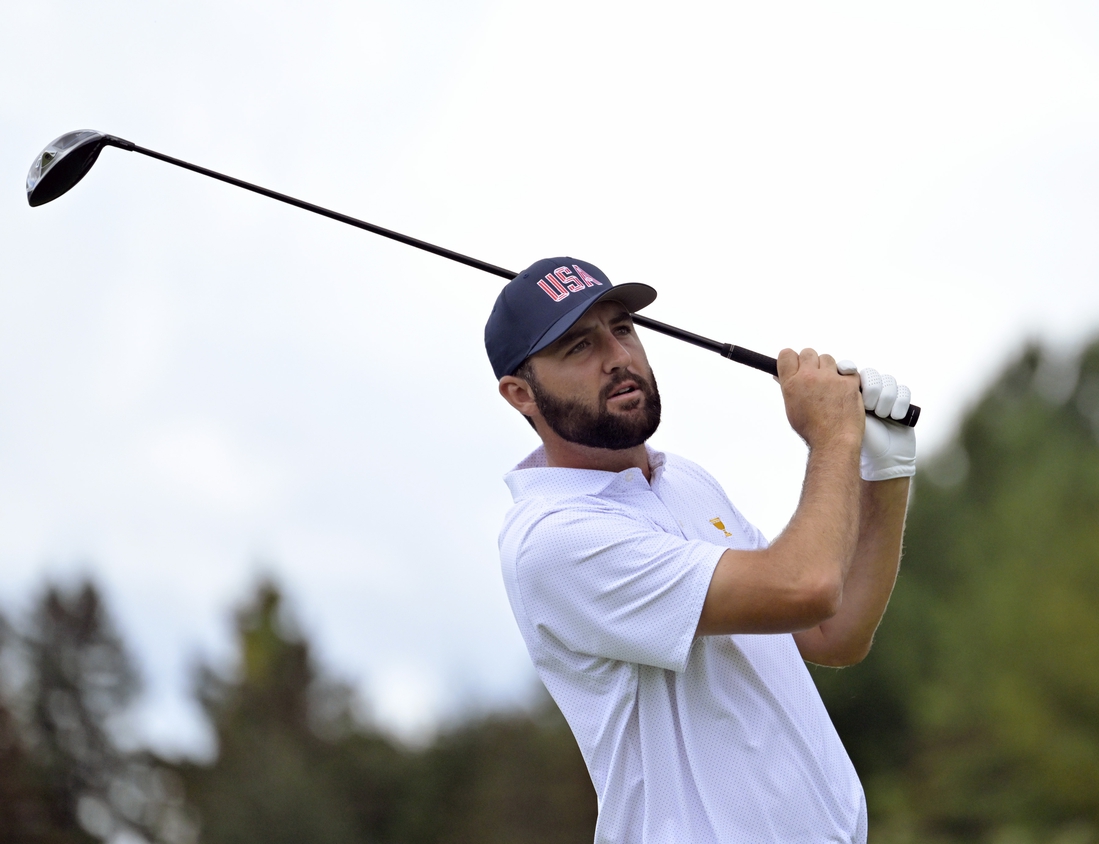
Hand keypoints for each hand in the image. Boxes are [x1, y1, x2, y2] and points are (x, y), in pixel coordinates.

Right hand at [777, 349, 863, 449]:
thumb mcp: (792, 408)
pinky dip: (847, 377)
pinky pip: (848, 370)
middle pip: (808, 352)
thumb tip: (781, 376)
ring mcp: (830, 378)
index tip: (796, 365)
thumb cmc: (812, 430)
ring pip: (828, 358)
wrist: (834, 441)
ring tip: (830, 386)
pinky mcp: (849, 382)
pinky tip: (843, 390)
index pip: (786, 355)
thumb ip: (788, 388)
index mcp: (791, 383)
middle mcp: (809, 377)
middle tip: (815, 376)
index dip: (792, 359)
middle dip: (811, 362)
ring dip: (829, 369)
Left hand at [837, 361, 916, 480]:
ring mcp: (886, 398)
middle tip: (868, 406)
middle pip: (872, 375)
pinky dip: (899, 404)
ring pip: (889, 381)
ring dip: (885, 398)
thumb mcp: (838, 418)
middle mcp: (868, 393)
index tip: (848, 372)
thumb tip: (822, 379)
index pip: (853, 372)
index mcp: (850, 394)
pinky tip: (893, 416)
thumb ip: (831, 400)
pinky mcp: (902, 405)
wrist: (877, 460)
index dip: (851, 370)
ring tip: (881, 415)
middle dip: (871, 390)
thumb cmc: (854, 441)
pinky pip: (904, 392)